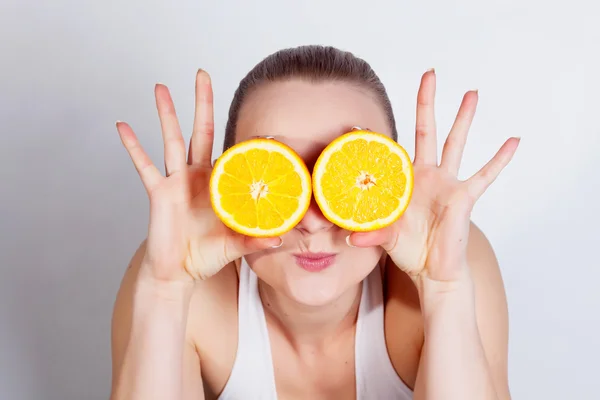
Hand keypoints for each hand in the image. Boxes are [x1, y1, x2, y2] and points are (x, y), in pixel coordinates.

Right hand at [116, 70, 280, 283]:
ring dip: (166, 113)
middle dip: (202, 103)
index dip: (250, 143)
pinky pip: (144, 166)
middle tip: (202, 74)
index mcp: (220, 185)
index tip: (268, 128)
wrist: (178, 272)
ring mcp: (176, 181)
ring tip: (161, 87)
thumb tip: (279, 238)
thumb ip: (254, 240)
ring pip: (171, 140)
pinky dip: (133, 146)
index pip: (235, 155)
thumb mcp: (235, 246)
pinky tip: (123, 126)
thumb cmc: (207, 255)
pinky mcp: (158, 192)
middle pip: (201, 131)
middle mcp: (198, 176)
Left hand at [348, 69, 518, 283]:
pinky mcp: (464, 197)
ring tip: (471, 93)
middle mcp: (426, 176)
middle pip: (427, 131)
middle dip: (427, 103)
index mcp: (403, 182)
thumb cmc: (409, 249)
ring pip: (456, 143)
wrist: (433, 271)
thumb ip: (371, 233)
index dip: (374, 140)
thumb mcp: (386, 237)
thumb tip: (351, 237)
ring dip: (463, 118)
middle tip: (430, 74)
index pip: (389, 153)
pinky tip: (513, 140)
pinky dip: (499, 159)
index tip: (356, 124)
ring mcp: (446, 184)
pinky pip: (485, 175)